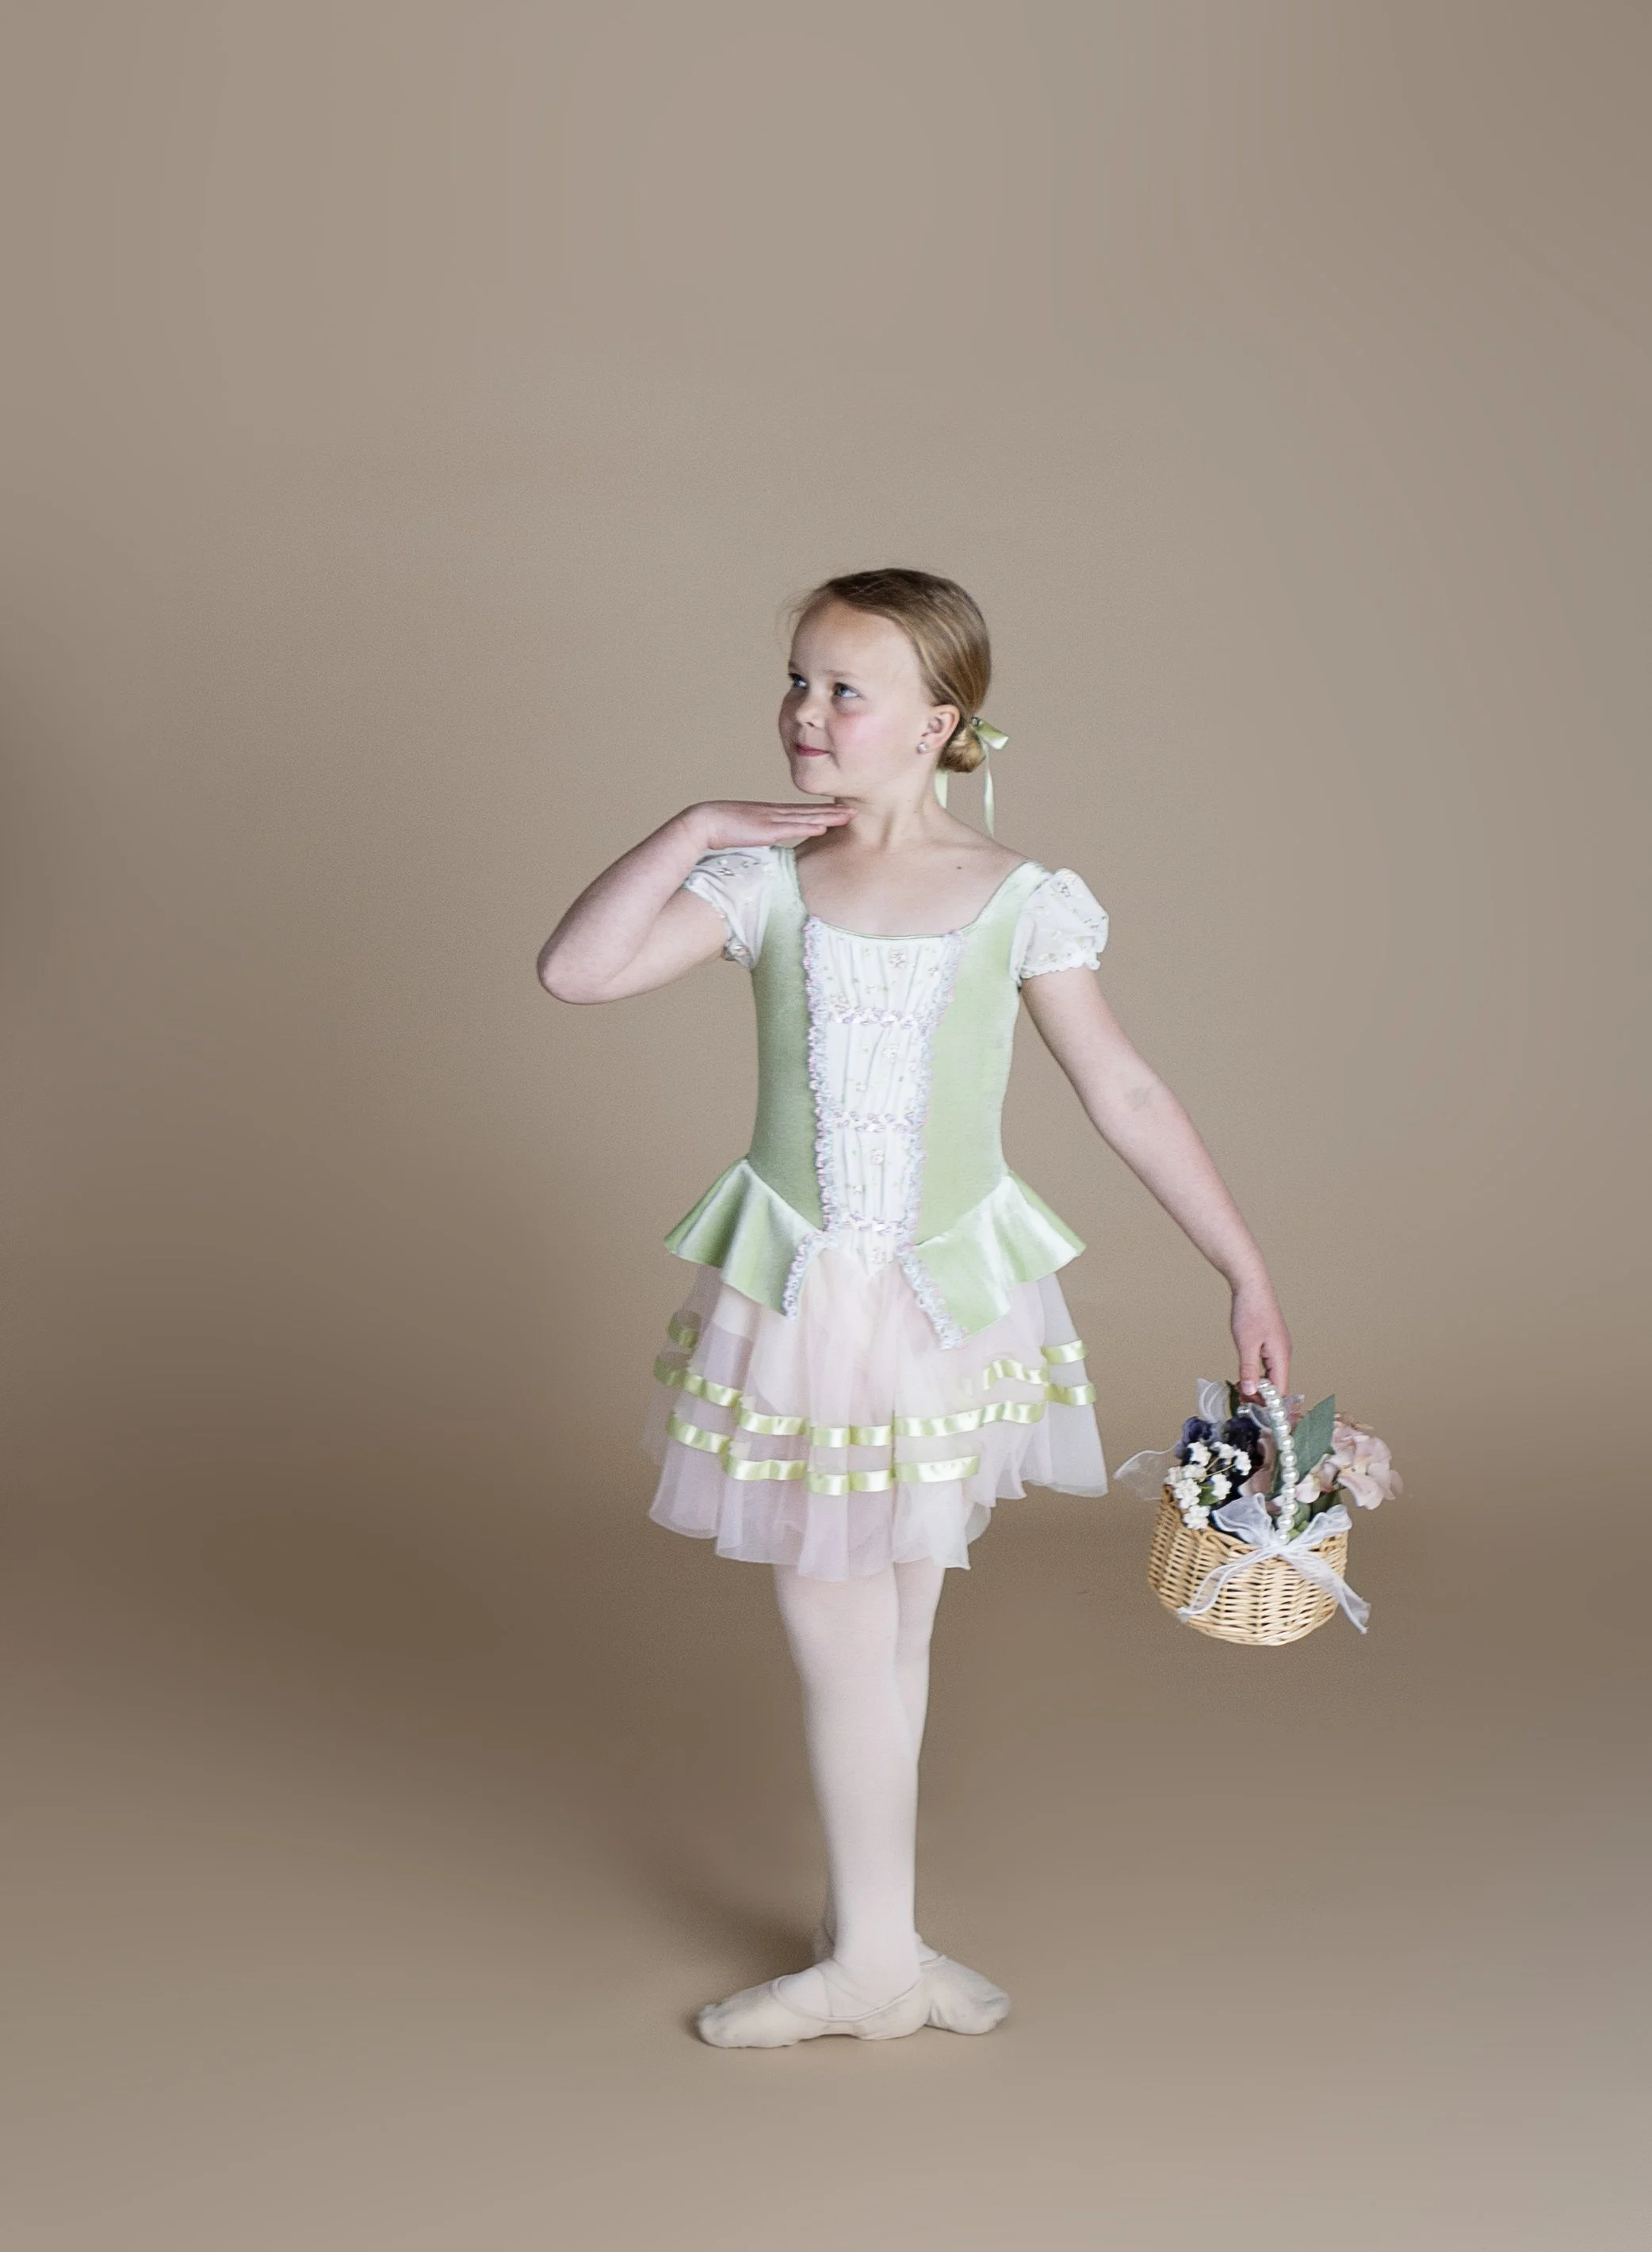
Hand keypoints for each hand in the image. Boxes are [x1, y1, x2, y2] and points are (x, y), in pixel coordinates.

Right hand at [683, 800, 852, 850]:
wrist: (703, 821)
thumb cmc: (719, 829)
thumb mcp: (746, 832)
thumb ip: (759, 836)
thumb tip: (767, 843)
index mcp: (770, 814)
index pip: (801, 812)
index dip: (821, 811)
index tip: (839, 811)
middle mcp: (774, 813)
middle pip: (809, 811)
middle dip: (832, 811)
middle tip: (854, 810)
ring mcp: (771, 819)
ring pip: (806, 817)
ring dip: (828, 816)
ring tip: (848, 816)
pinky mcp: (765, 829)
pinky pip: (792, 828)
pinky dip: (809, 826)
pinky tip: (824, 826)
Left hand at [1231, 1276, 1291, 1408]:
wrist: (1252, 1286)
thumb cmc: (1250, 1312)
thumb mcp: (1246, 1345)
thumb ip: (1248, 1370)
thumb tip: (1251, 1392)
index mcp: (1281, 1356)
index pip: (1280, 1390)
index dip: (1269, 1404)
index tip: (1254, 1411)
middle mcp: (1283, 1354)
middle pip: (1277, 1384)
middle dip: (1262, 1396)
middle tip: (1243, 1401)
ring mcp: (1278, 1348)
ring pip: (1272, 1375)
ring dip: (1258, 1385)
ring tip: (1241, 1392)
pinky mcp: (1271, 1342)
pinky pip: (1267, 1365)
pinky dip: (1257, 1373)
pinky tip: (1245, 1376)